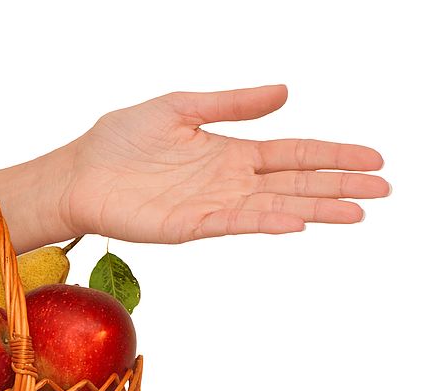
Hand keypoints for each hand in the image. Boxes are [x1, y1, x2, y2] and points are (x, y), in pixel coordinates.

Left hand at [56, 85, 387, 243]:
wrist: (79, 171)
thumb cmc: (122, 139)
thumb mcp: (182, 106)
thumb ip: (232, 104)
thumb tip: (285, 92)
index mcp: (230, 152)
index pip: (293, 154)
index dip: (333, 155)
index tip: (373, 159)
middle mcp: (228, 182)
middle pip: (295, 183)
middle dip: (339, 186)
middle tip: (384, 190)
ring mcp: (211, 205)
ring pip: (275, 207)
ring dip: (316, 209)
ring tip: (357, 211)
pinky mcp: (189, 225)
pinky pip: (235, 223)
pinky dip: (266, 222)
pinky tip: (297, 220)